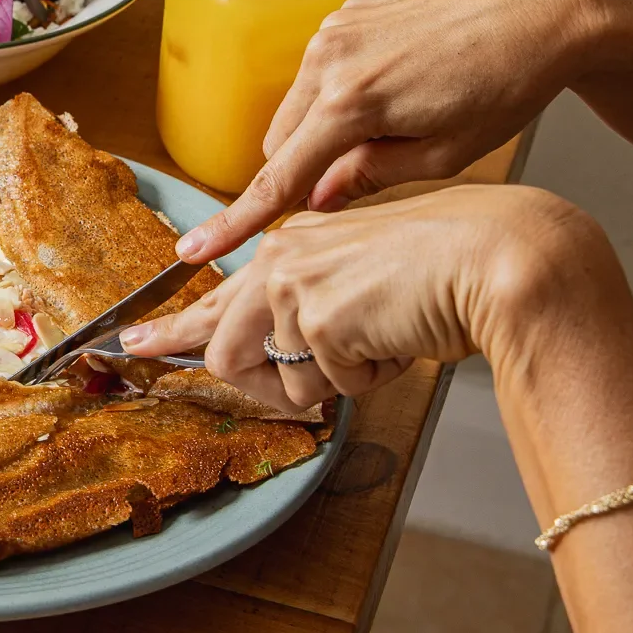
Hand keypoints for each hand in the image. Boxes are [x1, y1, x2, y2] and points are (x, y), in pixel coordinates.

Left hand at [121, 185, 594, 412]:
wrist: (499, 258)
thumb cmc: (449, 271)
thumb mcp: (362, 287)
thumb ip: (313, 313)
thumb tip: (288, 368)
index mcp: (291, 245)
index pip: (215, 296)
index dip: (172, 329)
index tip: (133, 344)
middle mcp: (281, 258)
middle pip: (224, 350)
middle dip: (264, 387)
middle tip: (298, 387)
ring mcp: (294, 285)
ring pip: (279, 378)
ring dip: (329, 383)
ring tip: (375, 345)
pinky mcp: (318, 317)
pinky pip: (327, 387)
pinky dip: (367, 380)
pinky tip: (395, 340)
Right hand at [176, 0, 608, 264]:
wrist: (541, 13)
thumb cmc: (506, 89)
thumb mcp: (443, 156)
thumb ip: (365, 180)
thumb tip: (314, 202)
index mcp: (352, 103)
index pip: (278, 178)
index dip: (236, 222)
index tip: (194, 253)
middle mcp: (328, 59)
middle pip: (280, 142)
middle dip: (304, 170)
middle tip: (363, 178)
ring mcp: (332, 30)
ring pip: (295, 108)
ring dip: (320, 131)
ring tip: (393, 127)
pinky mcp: (345, 13)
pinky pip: (316, 73)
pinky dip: (335, 96)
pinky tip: (394, 92)